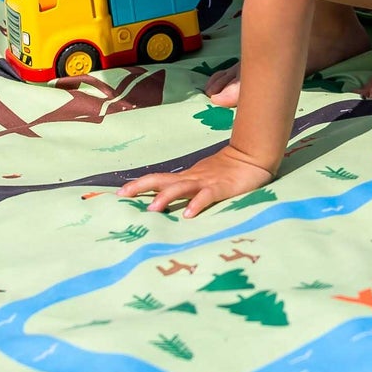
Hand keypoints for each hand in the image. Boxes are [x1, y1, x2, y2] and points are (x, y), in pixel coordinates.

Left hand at [122, 145, 273, 218]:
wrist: (252, 157)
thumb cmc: (228, 170)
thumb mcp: (203, 178)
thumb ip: (187, 187)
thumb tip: (166, 198)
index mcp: (186, 177)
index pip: (158, 179)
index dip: (139, 185)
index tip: (119, 193)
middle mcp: (191, 178)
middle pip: (162, 180)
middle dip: (141, 187)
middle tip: (122, 196)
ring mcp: (206, 182)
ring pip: (181, 188)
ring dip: (166, 197)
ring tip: (152, 209)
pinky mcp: (222, 188)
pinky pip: (207, 196)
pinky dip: (197, 204)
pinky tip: (189, 214)